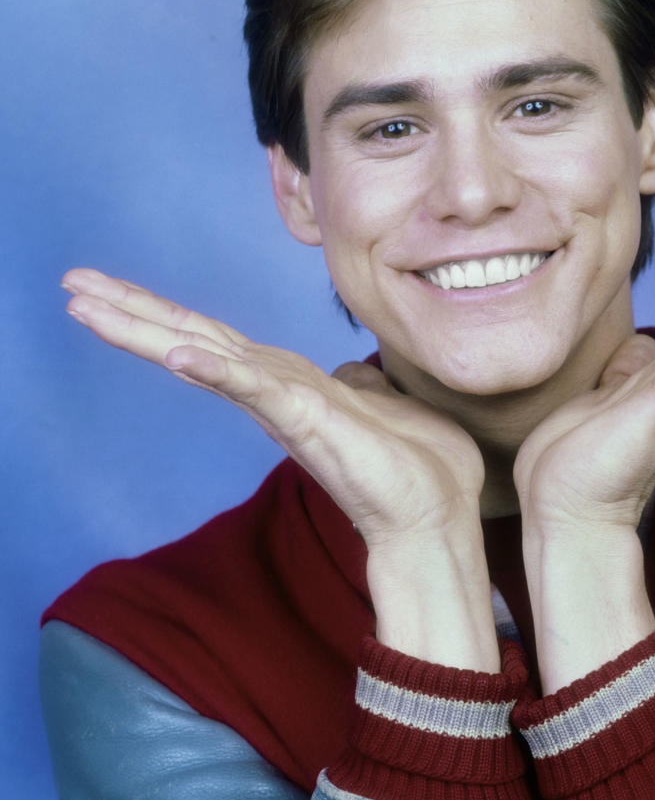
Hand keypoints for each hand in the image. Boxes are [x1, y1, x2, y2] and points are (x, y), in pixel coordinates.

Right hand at [61, 269, 484, 547]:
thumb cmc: (414, 466)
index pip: (218, 339)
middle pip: (192, 339)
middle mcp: (275, 392)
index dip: (166, 315)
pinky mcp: (306, 422)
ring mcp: (284, 407)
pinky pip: (255, 388)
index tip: (113, 290)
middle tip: (72, 282)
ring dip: (146, 329)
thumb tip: (348, 373)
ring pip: (205, 355)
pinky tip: (177, 353)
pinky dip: (217, 370)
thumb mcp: (381, 406)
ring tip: (86, 304)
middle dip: (132, 312)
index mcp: (290, 384)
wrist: (438, 516)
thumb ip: (354, 386)